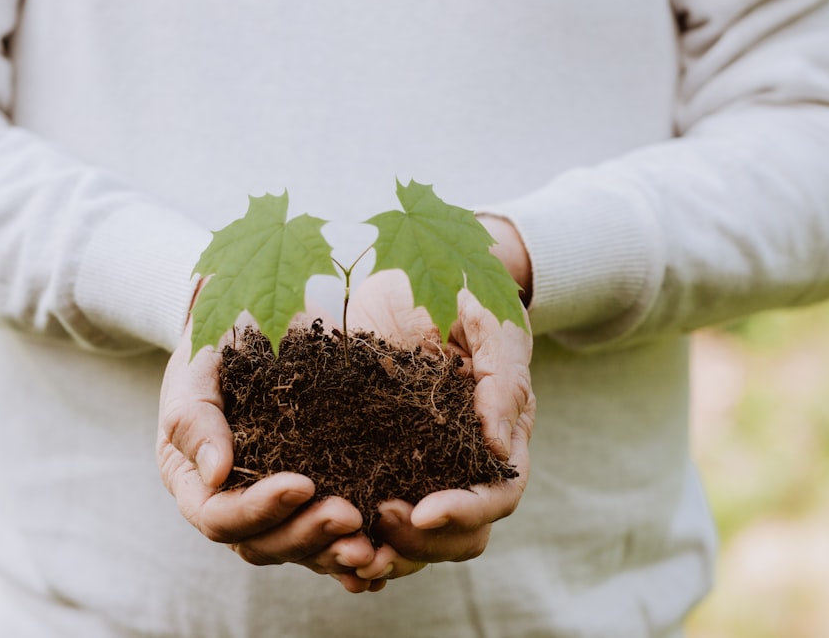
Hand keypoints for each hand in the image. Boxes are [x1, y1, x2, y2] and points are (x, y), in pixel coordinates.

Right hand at [156, 314, 378, 585]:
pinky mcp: (315, 499)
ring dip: (336, 551)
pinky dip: (354, 551)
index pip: (221, 518)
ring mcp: (276, 507)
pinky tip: (387, 557)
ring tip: (374, 547)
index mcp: (197, 483)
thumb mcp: (195, 371)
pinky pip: (331, 537)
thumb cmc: (216, 345)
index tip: (302, 484)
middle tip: (350, 516)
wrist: (250, 327)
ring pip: (301, 549)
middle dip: (307, 534)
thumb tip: (216, 474)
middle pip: (265, 544)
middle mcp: (235, 505)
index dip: (260, 509)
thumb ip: (194, 419)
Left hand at [344, 260, 533, 582]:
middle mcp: (460, 464)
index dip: (464, 512)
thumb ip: (502, 381)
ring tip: (346, 553)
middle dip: (420, 543)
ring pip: (412, 538)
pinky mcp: (373, 459)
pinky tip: (326, 550)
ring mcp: (417, 468)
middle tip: (376, 525)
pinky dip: (352, 537)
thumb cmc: (463, 293)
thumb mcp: (489, 323)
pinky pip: (368, 512)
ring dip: (383, 552)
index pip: (494, 497)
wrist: (414, 275)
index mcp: (496, 438)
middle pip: (457, 535)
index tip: (423, 512)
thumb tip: (500, 449)